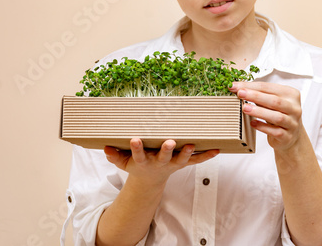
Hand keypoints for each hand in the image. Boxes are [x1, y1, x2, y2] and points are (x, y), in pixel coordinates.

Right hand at [104, 138, 218, 185]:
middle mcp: (159, 163)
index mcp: (144, 162)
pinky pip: (196, 161)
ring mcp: (172, 164)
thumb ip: (114, 156)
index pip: (138, 154)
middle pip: (163, 157)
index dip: (137, 148)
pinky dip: (205, 156)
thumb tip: (105, 148)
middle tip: (169, 142)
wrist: (149, 181)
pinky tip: (216, 150)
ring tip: (191, 145)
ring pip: (181, 160)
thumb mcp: (122, 163)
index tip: (135, 139)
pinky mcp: (182, 164)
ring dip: (187, 153)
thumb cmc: (136, 166)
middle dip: (166, 150)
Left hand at [229, 82, 303, 152]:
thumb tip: (238, 87)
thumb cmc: (278, 114)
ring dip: (259, 112)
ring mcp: (292, 123)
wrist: (291, 135)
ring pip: (277, 117)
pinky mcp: (287, 136)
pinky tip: (253, 123)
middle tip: (240, 94)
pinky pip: (275, 131)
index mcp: (290, 94)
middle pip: (274, 101)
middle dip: (255, 96)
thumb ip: (258, 94)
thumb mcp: (271, 101)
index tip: (236, 86)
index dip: (251, 86)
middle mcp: (294, 108)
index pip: (269, 87)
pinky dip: (263, 127)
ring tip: (245, 108)